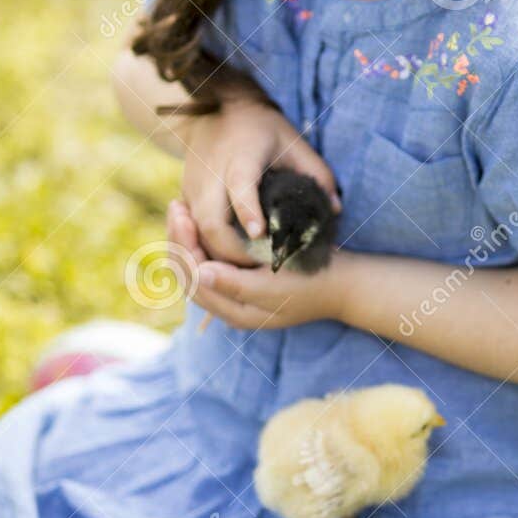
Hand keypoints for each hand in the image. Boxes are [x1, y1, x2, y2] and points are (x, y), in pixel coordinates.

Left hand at [166, 196, 355, 329]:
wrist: (342, 285)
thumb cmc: (311, 281)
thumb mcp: (275, 284)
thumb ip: (235, 284)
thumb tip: (200, 274)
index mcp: (236, 312)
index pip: (194, 279)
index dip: (184, 246)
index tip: (184, 214)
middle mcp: (229, 308)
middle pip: (188, 276)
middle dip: (177, 241)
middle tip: (176, 206)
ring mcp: (235, 297)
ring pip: (195, 269)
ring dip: (184, 241)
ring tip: (180, 210)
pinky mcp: (242, 283)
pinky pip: (208, 263)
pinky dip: (198, 242)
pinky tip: (197, 220)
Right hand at [176, 96, 342, 267]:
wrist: (212, 111)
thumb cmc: (261, 128)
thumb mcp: (293, 141)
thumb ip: (316, 173)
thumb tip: (335, 209)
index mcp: (240, 156)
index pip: (240, 186)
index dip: (249, 211)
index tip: (262, 234)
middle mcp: (210, 174)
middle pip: (211, 223)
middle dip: (233, 253)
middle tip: (262, 267)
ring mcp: (193, 188)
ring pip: (197, 234)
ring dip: (220, 257)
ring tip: (249, 271)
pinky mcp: (184, 198)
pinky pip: (191, 232)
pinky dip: (208, 250)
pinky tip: (229, 263)